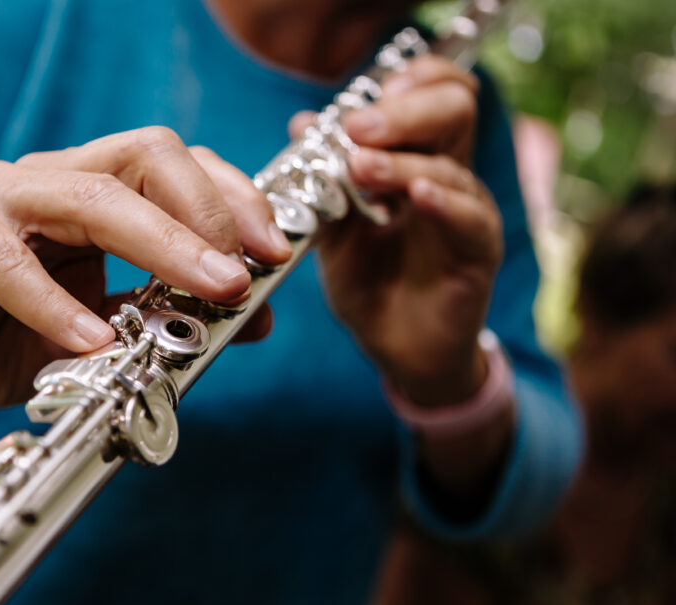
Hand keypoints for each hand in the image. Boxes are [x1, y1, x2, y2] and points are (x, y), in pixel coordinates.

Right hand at [0, 127, 290, 425]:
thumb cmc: (3, 343)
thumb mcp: (103, 333)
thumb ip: (165, 316)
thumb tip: (256, 317)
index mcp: (89, 194)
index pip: (173, 164)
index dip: (231, 197)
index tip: (275, 250)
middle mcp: (47, 180)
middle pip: (142, 158)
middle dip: (207, 214)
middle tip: (244, 275)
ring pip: (88, 197)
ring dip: (159, 245)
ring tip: (207, 294)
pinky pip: (6, 261)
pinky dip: (54, 305)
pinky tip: (90, 344)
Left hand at [291, 56, 502, 406]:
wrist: (395, 349)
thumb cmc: (371, 284)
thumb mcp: (334, 229)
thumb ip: (321, 180)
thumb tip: (302, 123)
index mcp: (416, 159)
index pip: (433, 93)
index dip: (410, 80)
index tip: (367, 92)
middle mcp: (449, 176)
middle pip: (454, 110)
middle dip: (404, 110)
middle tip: (357, 126)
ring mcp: (467, 213)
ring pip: (452, 165)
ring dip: (402, 162)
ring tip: (360, 167)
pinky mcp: (478, 253)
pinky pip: (470, 218)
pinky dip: (442, 202)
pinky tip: (415, 195)